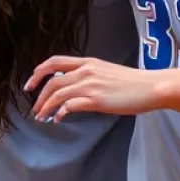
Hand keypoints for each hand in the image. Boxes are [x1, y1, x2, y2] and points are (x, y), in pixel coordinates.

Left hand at [26, 56, 160, 121]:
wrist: (149, 86)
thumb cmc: (131, 82)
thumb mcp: (105, 71)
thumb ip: (89, 75)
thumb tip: (73, 86)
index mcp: (87, 62)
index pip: (55, 61)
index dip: (39, 71)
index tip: (30, 83)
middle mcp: (85, 71)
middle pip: (53, 81)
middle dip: (39, 95)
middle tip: (34, 108)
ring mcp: (90, 85)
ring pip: (58, 94)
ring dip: (46, 106)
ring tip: (42, 117)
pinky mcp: (96, 99)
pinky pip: (71, 105)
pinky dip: (61, 112)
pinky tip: (59, 119)